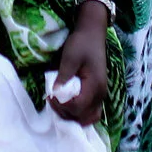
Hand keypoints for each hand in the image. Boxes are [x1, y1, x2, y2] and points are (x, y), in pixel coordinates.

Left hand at [49, 9, 110, 125]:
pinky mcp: (97, 92)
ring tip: (59, 104)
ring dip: (73, 116)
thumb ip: (63, 76)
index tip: (50, 96)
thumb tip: (55, 93)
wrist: (92, 33)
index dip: (62, 106)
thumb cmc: (81, 43)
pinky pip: (90, 110)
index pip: (78, 107)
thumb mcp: (70, 57)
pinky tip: (66, 103)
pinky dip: (79, 113)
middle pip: (84, 117)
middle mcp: (100, 93)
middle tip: (52, 101)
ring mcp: (100, 94)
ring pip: (89, 117)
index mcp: (95, 85)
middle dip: (66, 114)